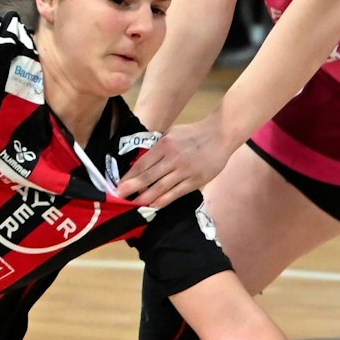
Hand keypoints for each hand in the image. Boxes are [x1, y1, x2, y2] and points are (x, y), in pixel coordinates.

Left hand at [116, 115, 233, 207]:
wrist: (220, 135)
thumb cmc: (193, 134)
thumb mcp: (171, 134)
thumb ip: (158, 147)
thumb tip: (141, 162)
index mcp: (164, 145)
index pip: (142, 163)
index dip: (129, 176)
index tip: (119, 184)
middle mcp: (173, 158)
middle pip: (148, 176)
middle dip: (132, 188)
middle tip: (119, 196)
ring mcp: (184, 171)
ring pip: (161, 187)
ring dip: (145, 197)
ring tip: (134, 204)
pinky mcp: (195, 181)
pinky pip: (176, 193)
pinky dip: (163, 200)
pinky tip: (153, 205)